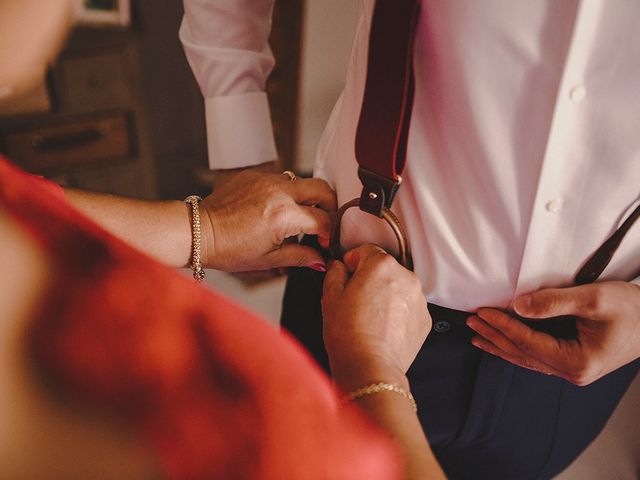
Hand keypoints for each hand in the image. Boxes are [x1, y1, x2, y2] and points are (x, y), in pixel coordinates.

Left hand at [199, 170, 335, 271]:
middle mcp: (279, 192)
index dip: (328, 233)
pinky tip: (275, 209)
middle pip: (322, 189)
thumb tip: (320, 261)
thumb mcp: (269, 259)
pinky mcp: (255, 175)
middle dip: (329, 205)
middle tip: (323, 221)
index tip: (322, 241)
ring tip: (296, 217)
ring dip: (306, 198)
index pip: (323, 219)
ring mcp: (266, 180)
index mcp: (284, 216)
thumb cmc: (229, 248)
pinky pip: (281, 179)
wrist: (199, 231)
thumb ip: (300, 257)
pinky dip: (285, 193)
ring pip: (302, 181)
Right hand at [321, 245, 430, 389]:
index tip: (345, 274)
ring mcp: (418, 298)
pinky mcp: (425, 319)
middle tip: (354, 300)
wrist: (370, 367)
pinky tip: (382, 328)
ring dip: (385, 295)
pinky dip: (397, 312)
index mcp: (381, 265)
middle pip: (384, 269)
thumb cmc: (348, 333)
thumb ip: (334, 272)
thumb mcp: (330, 296)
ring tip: (369, 317)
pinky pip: (408, 307)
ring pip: (397, 288)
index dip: (351, 262)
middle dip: (370, 279)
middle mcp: (406, 276)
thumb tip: (338, 266)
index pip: (365, 250)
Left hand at [467, 281, 639, 384]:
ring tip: (477, 333)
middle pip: (522, 354)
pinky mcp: (574, 362)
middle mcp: (573, 372)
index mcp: (577, 362)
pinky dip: (516, 346)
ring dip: (500, 343)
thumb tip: (518, 306)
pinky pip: (537, 356)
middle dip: (494, 336)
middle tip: (470, 321)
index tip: (481, 312)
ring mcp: (573, 370)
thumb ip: (553, 302)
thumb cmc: (632, 309)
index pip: (527, 342)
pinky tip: (502, 341)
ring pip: (527, 358)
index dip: (501, 325)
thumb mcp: (593, 299)